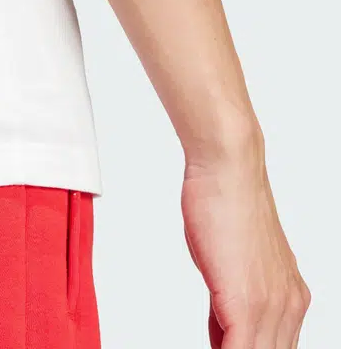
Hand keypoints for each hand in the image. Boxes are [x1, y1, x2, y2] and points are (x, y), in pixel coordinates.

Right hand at [181, 152, 310, 347]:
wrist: (228, 172)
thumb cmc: (224, 204)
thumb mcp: (231, 262)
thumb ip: (232, 301)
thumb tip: (223, 331)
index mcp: (291, 297)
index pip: (272, 347)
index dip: (245, 347)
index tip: (220, 343)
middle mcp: (290, 305)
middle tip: (216, 343)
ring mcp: (272, 306)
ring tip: (213, 344)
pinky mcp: (247, 304)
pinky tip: (211, 348)